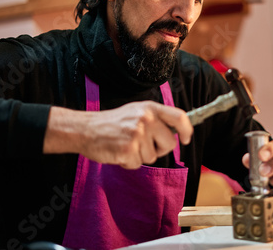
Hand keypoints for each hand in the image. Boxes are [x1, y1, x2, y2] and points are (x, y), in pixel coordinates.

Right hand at [44, 102, 192, 168]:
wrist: (86, 130)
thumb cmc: (112, 123)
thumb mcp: (136, 111)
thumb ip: (156, 118)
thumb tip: (177, 131)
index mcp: (150, 108)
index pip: (179, 117)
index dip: (186, 130)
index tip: (185, 139)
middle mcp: (146, 118)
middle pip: (169, 144)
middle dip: (159, 149)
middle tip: (143, 145)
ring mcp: (137, 134)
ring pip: (153, 157)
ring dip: (141, 156)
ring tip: (126, 145)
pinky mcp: (128, 149)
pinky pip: (138, 164)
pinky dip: (129, 163)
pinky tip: (119, 152)